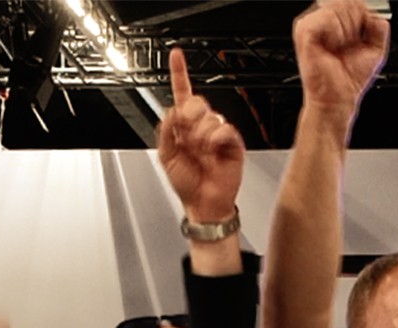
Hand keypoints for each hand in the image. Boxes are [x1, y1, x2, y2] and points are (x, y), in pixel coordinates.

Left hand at [158, 48, 244, 225]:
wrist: (203, 203)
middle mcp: (201, 126)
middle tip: (187, 137)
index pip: (181, 93)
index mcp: (184, 126)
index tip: (176, 55)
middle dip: (189, 118)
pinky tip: (213, 150)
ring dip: (200, 135)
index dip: (179, 72)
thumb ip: (166, 129)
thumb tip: (173, 112)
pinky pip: (224, 129)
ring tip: (201, 152)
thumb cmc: (186, 183)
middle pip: (196, 101)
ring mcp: (217, 133)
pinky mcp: (232, 141)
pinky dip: (215, 139)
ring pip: (209, 116)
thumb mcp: (166, 155)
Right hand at [293, 0, 388, 121]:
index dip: (362, 15)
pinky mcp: (304, 32)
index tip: (361, 35)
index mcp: (334, 20)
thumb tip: (374, 14)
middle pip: (347, 0)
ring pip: (338, 6)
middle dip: (356, 23)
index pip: (352, 0)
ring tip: (340, 47)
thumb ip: (379, 26)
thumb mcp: (375, 49)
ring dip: (347, 30)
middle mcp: (321, 19)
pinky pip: (327, 17)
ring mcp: (311, 24)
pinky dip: (336, 32)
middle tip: (351, 44)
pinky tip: (332, 46)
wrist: (338, 99)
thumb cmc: (350, 79)